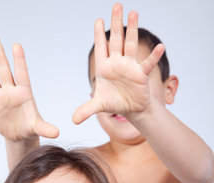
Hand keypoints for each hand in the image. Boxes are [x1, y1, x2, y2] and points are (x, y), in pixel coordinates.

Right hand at [0, 37, 58, 140]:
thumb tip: (57, 133)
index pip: (21, 73)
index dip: (19, 60)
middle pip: (4, 71)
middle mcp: (11, 92)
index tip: (17, 45)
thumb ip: (45, 128)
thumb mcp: (38, 128)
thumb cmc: (30, 128)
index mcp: (24, 93)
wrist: (20, 137)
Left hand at [73, 3, 164, 124]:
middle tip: (116, 5)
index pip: (101, 47)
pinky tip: (160, 47)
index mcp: (104, 68)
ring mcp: (129, 67)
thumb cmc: (114, 103)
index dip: (99, 35)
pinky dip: (153, 56)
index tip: (98, 20)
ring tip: (134, 13)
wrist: (131, 109)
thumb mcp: (98, 106)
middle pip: (116, 40)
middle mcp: (117, 63)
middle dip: (116, 23)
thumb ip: (86, 110)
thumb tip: (73, 121)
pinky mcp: (141, 74)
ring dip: (132, 30)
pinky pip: (148, 63)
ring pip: (130, 45)